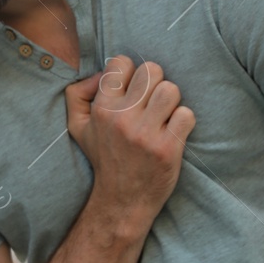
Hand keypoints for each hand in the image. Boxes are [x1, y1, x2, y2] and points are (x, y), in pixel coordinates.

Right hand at [65, 55, 193, 229]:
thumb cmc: (104, 157)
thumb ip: (77, 93)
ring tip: (163, 117)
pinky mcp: (167, 148)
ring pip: (171, 90)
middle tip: (150, 104)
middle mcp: (122, 119)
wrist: (122, 200)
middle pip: (152, 70)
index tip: (130, 91)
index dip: (129, 73)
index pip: (121, 63)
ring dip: (170, 102)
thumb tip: (100, 72)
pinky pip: (186, 115)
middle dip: (154, 85)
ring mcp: (146, 134)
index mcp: (102, 110)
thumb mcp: (77, 126)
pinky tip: (172, 132)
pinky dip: (183, 122)